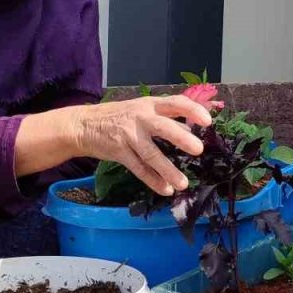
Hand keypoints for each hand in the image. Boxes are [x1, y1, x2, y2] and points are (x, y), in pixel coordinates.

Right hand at [74, 95, 212, 195]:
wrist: (83, 124)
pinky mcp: (118, 151)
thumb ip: (166, 119)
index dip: (192, 109)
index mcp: (150, 105)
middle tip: (199, 149)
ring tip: (183, 183)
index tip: (208, 120)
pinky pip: (138, 168)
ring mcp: (128, 135)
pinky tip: (165, 189)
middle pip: (163, 127)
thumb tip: (191, 129)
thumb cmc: (119, 117)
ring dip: (168, 170)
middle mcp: (140, 117)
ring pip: (150, 154)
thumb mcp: (142, 110)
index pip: (175, 102)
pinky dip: (152, 180)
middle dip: (181, 138)